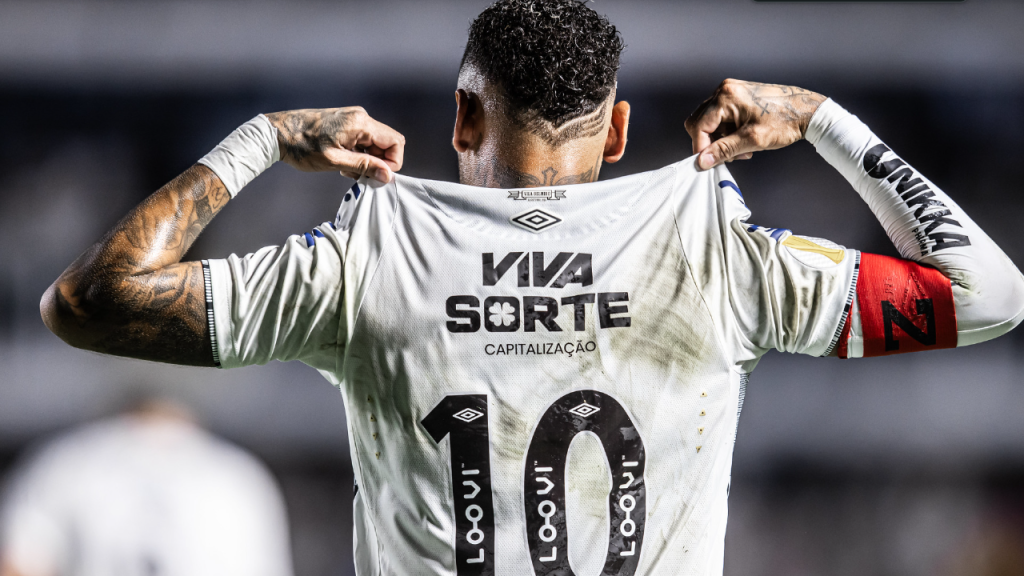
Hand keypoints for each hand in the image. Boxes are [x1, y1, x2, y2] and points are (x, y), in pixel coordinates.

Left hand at [265, 107, 404, 181]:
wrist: (277, 133)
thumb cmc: (302, 146)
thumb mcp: (335, 161)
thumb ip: (364, 167)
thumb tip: (388, 175)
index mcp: (361, 122)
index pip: (396, 142)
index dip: (392, 162)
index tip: (376, 175)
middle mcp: (361, 117)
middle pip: (386, 143)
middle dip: (377, 163)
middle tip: (357, 175)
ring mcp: (353, 119)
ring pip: (375, 144)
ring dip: (366, 161)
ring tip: (345, 170)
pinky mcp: (346, 124)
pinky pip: (363, 141)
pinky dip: (358, 155)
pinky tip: (342, 162)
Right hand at [684, 79, 825, 170]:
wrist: (807, 110)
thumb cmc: (785, 122)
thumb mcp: (752, 140)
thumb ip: (724, 150)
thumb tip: (702, 161)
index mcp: (726, 97)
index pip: (699, 126)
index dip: (701, 148)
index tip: (708, 163)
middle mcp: (724, 90)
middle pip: (700, 122)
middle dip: (710, 143)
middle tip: (729, 155)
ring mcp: (730, 91)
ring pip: (709, 121)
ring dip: (720, 139)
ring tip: (741, 149)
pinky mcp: (736, 96)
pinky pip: (720, 117)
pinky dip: (727, 131)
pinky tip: (743, 139)